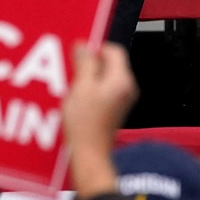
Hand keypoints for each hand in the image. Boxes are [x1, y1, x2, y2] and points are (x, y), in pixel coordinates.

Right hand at [61, 42, 138, 198]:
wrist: (89, 154)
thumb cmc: (85, 124)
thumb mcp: (81, 87)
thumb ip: (85, 63)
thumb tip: (85, 46)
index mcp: (122, 80)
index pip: (114, 50)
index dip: (95, 48)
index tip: (78, 54)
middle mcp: (126, 89)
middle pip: (109, 64)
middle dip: (89, 64)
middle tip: (73, 72)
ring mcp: (121, 100)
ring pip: (103, 78)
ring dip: (87, 78)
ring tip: (72, 88)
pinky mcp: (112, 110)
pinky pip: (101, 91)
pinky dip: (89, 90)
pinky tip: (76, 99)